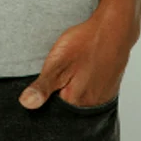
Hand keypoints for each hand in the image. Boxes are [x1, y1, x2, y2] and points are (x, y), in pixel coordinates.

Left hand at [18, 2, 139, 109]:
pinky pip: (93, 93)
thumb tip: (25, 104)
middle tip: (63, 70)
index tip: (46, 82)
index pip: (53, 111)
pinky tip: (85, 70)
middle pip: (68, 106)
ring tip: (74, 69)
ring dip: (74, 89)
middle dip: (60, 92)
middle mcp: (91, 105)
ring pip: (81, 99)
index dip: (46, 97)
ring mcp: (102, 97)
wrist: (114, 28)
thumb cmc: (85, 43)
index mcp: (75, 102)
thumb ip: (43, 85)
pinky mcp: (109, 88)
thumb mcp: (58, 61)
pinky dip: (86, 85)